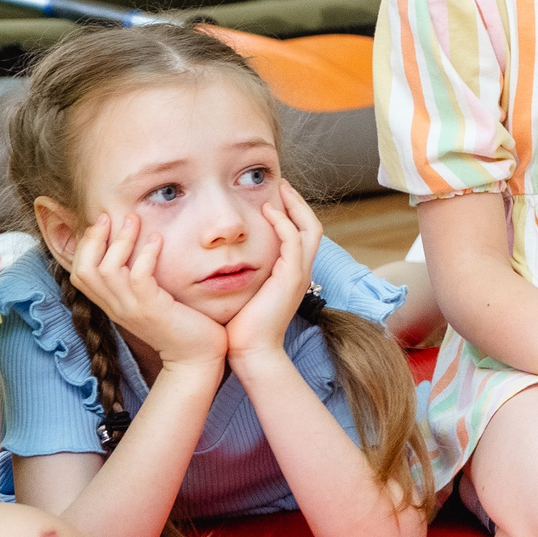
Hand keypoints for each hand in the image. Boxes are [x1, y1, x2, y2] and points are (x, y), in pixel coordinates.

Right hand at [68, 213, 227, 377]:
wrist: (196, 357)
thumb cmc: (180, 325)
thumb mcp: (151, 300)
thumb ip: (139, 281)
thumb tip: (139, 250)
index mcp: (112, 304)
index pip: (80, 273)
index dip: (85, 246)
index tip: (99, 223)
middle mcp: (115, 307)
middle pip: (84, 270)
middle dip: (93, 239)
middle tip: (109, 215)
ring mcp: (131, 309)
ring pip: (108, 270)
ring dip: (120, 241)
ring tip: (134, 219)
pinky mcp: (152, 310)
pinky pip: (139, 278)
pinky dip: (145, 255)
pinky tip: (157, 239)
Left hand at [227, 184, 324, 360]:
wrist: (251, 351)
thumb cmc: (242, 327)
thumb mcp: (246, 293)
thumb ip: (244, 274)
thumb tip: (225, 262)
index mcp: (292, 275)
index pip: (302, 235)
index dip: (292, 214)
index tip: (275, 198)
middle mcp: (301, 271)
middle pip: (313, 227)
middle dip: (298, 203)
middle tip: (283, 185)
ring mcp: (299, 274)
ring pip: (309, 228)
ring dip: (294, 206)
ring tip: (279, 190)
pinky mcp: (291, 277)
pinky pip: (293, 241)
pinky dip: (283, 222)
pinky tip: (267, 211)